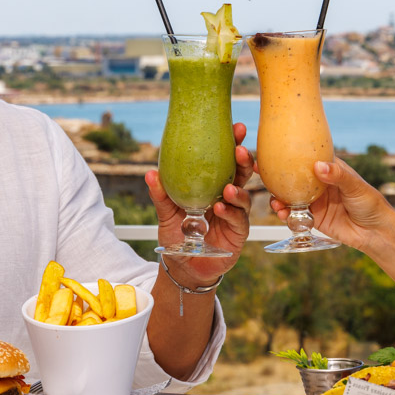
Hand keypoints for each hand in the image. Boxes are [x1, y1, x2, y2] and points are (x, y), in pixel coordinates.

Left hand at [145, 122, 253, 286]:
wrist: (182, 267)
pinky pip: (238, 219)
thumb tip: (150, 173)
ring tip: (229, 186)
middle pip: (241, 174)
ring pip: (244, 196)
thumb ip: (161, 195)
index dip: (233, 144)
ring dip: (239, 189)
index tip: (237, 127)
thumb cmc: (177, 236)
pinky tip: (222, 207)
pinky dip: (230, 212)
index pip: (226, 161)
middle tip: (240, 149)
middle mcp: (227, 197)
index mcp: (213, 186)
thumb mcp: (166, 213)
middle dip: (244, 160)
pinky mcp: (238, 233)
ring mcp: (235, 215)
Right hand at [271, 157, 394, 252]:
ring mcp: (314, 201)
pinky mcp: (313, 218)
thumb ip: (337, 176)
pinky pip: (294, 214)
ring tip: (275, 202)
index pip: (304, 158)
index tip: (270, 151)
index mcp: (328, 169)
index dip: (287, 154)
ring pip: (290, 196)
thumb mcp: (355, 186)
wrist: (375, 232)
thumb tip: (318, 166)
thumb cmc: (371, 204)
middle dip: (275, 176)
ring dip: (278, 198)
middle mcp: (318, 183)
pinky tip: (282, 214)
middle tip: (260, 174)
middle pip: (292, 178)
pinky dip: (285, 214)